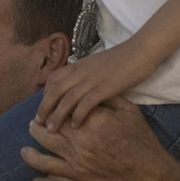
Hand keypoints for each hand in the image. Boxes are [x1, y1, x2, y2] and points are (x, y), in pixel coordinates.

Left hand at [21, 96, 176, 180]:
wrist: (147, 172)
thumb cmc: (141, 140)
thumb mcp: (129, 111)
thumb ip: (108, 98)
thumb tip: (91, 88)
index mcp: (95, 117)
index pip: (68, 103)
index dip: (58, 100)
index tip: (53, 97)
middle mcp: (82, 136)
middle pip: (53, 120)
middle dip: (44, 114)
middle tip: (38, 112)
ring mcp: (77, 156)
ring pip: (47, 140)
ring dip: (36, 131)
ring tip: (32, 126)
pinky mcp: (76, 173)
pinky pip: (49, 165)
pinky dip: (35, 157)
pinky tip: (25, 151)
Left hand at [37, 41, 156, 130]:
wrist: (141, 51)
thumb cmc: (123, 59)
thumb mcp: (98, 64)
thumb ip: (86, 73)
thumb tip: (77, 85)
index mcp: (79, 65)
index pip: (53, 79)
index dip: (45, 94)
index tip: (43, 107)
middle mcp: (81, 71)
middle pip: (55, 90)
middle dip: (44, 107)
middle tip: (38, 123)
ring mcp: (93, 79)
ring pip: (67, 98)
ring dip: (57, 115)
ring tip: (51, 129)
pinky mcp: (105, 87)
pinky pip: (86, 102)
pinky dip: (78, 114)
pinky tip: (74, 125)